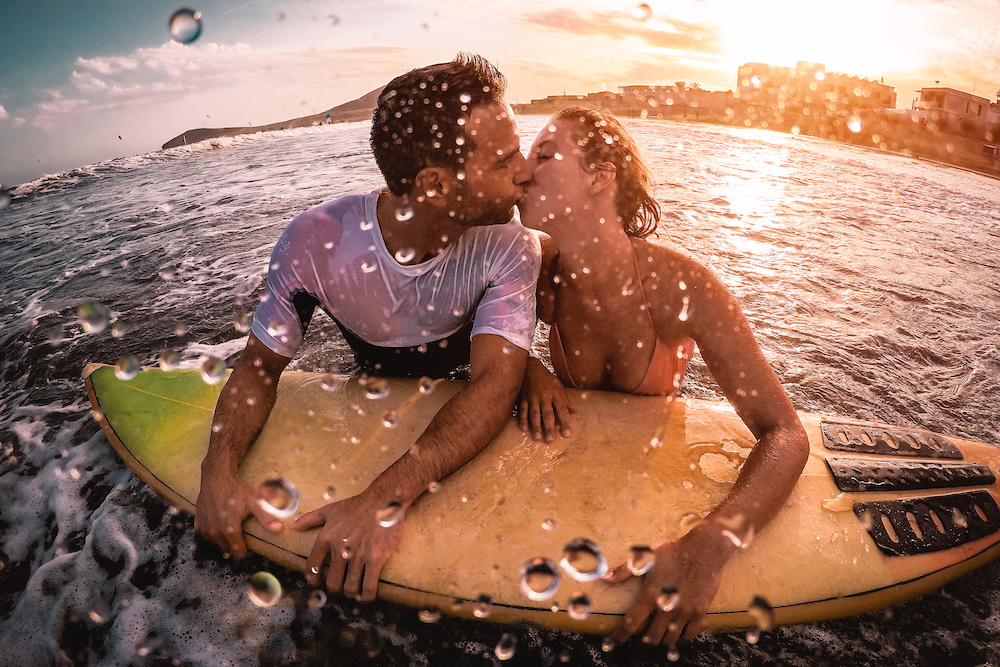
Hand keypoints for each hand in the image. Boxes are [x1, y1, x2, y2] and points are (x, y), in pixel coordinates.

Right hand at [195, 473, 283, 556]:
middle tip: (242, 536)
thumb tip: (279, 529)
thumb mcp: (255, 502)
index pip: (237, 551)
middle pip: (227, 549)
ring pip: (217, 543)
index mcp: (229, 529)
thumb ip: (266, 517)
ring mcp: (205, 528)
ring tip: (232, 531)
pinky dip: (214, 534)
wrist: (216, 477)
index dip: (245, 550)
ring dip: (224, 540)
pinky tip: (221, 525)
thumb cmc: (237, 489)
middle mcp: (214, 531)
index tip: (249, 545)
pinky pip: (207, 536)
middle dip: (235, 546)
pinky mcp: (198, 523)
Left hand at [291, 491, 404, 600]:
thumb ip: (309, 519)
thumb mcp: (330, 509)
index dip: (314, 579)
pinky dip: (367, 595)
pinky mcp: (376, 558)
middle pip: (333, 583)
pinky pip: (368, 586)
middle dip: (337, 588)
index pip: (313, 567)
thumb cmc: (357, 505)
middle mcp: (340, 549)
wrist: (384, 500)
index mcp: (326, 538)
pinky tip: (367, 595)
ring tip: (355, 591)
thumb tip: (291, 526)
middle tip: (342, 586)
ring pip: (350, 587)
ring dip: (352, 593)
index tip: (317, 582)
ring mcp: (358, 555)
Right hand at [517, 357, 575, 441]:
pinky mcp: (522, 398)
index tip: (567, 435)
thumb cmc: (546, 378)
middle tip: (551, 441)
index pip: (562, 410)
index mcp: (555, 394)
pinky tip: (523, 429)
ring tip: (537, 438)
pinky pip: (522, 410)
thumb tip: (575, 412)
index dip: (565, 422)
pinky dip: (522, 419)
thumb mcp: (558, 386)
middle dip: (549, 427)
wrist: (529, 367)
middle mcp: (544, 397)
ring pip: (534, 414)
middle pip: (547, 414)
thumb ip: (565, 400)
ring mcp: (532, 398)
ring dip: (535, 426)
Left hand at [603, 524, 729, 646]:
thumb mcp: (645, 557)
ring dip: (663, 638)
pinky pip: (690, 635)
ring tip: (660, 632)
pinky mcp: (699, 612)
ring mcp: (684, 611)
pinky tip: (678, 630)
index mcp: (650, 594)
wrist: (704, 550)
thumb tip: (603, 577)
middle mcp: (666, 607)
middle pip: (651, 637)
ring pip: (670, 640)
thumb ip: (623, 571)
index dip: (620, 635)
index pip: (631, 622)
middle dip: (645, 638)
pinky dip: (682, 636)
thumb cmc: (672, 552)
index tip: (614, 642)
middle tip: (643, 634)